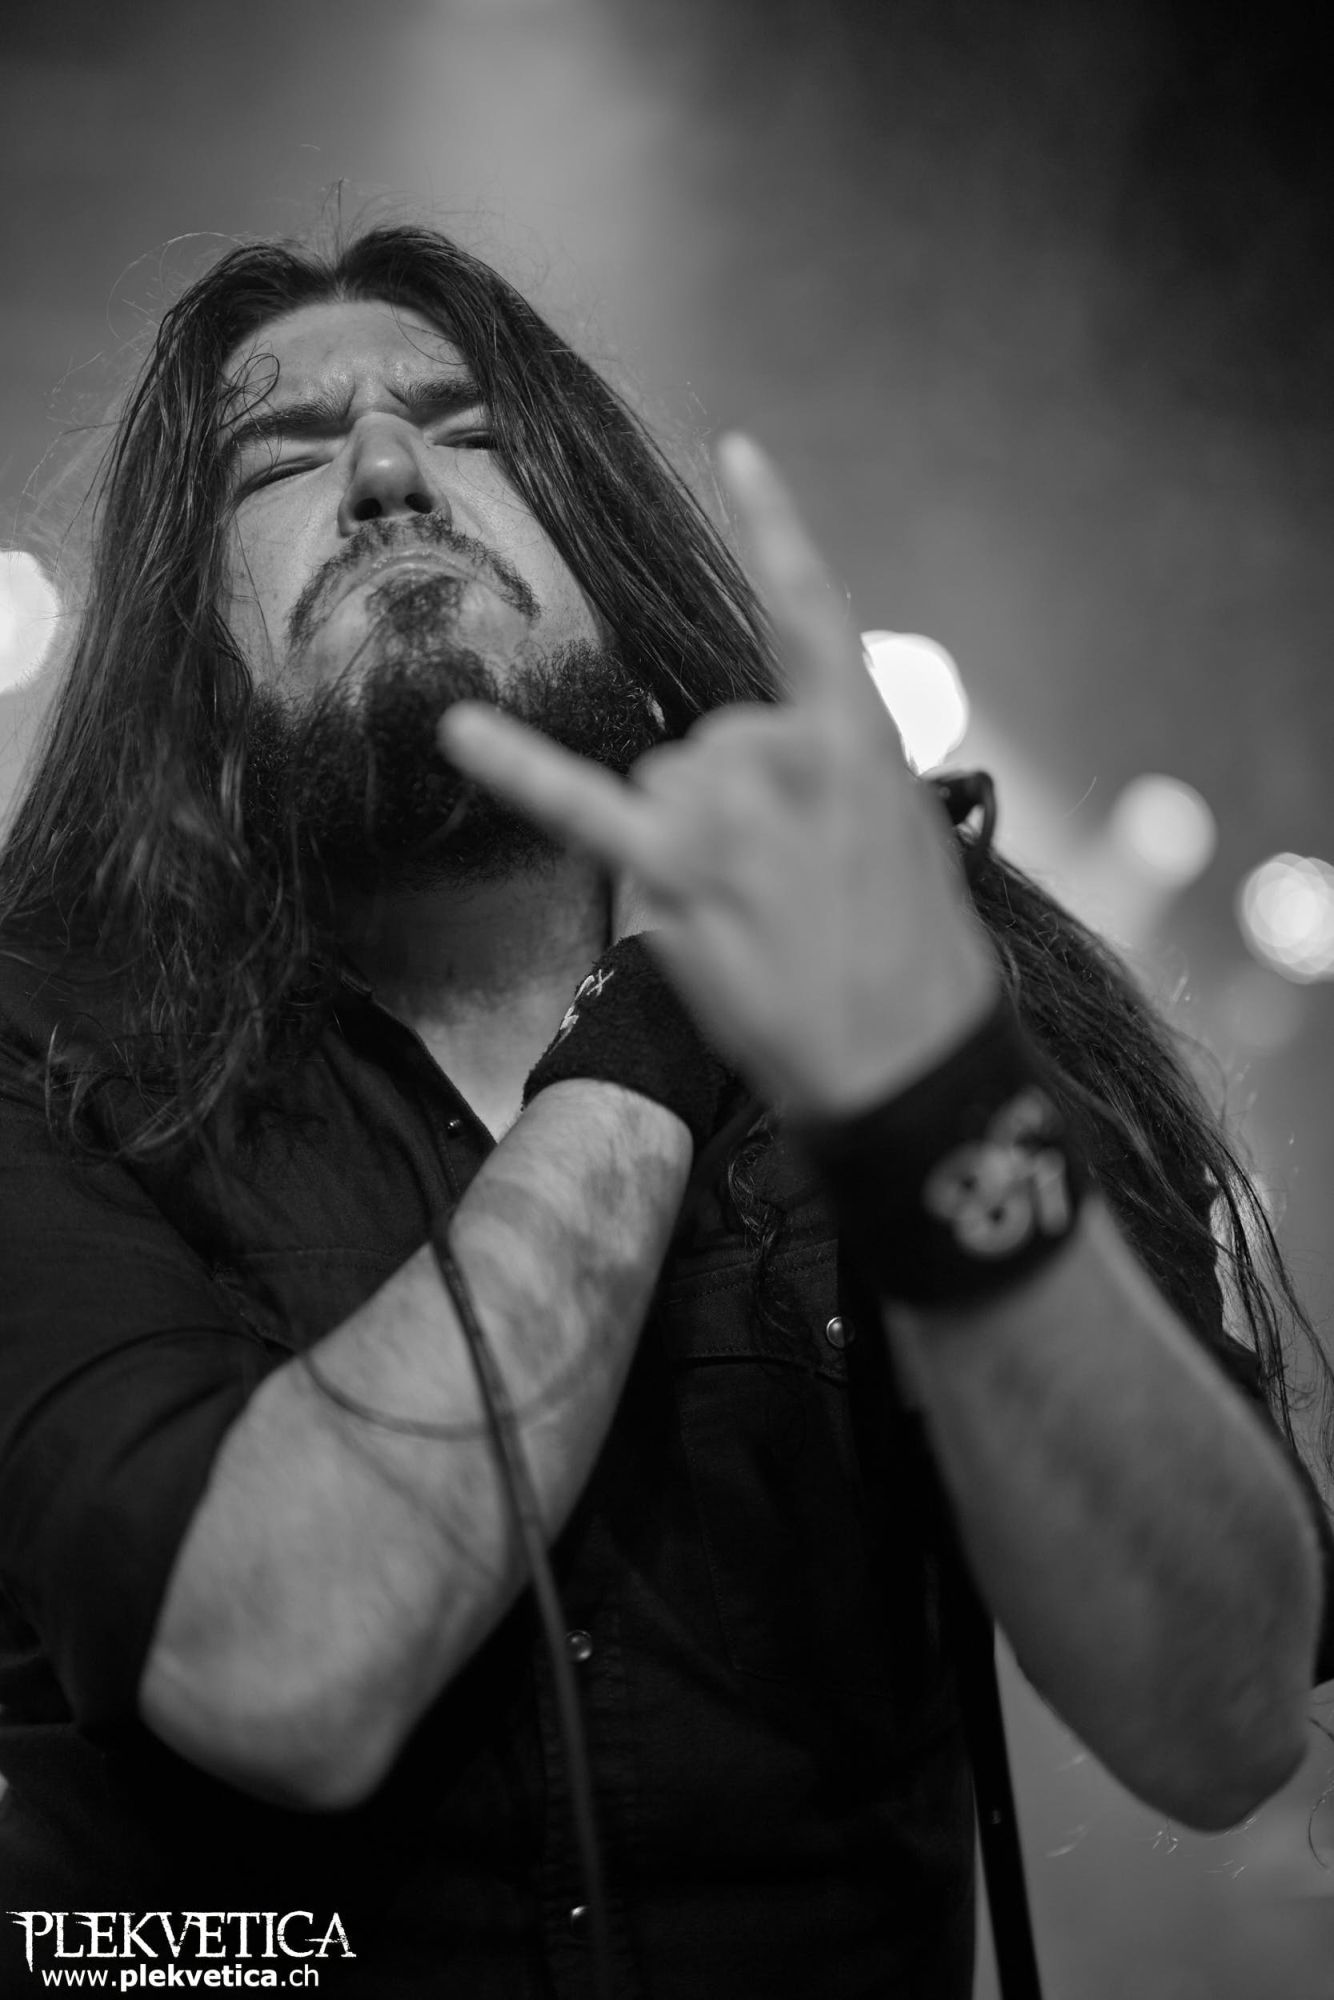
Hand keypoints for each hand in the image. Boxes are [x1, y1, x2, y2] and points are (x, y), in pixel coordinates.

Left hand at [438, 435, 997, 1118]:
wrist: (911, 1065)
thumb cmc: (924, 967)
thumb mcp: (912, 844)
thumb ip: (836, 786)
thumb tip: (766, 793)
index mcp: (862, 739)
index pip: (812, 611)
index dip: (776, 530)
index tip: (737, 454)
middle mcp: (788, 752)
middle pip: (710, 740)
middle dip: (735, 809)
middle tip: (790, 896)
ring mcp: (728, 809)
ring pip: (663, 785)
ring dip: (690, 848)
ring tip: (757, 925)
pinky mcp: (674, 869)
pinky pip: (581, 803)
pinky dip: (516, 764)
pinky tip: (458, 729)